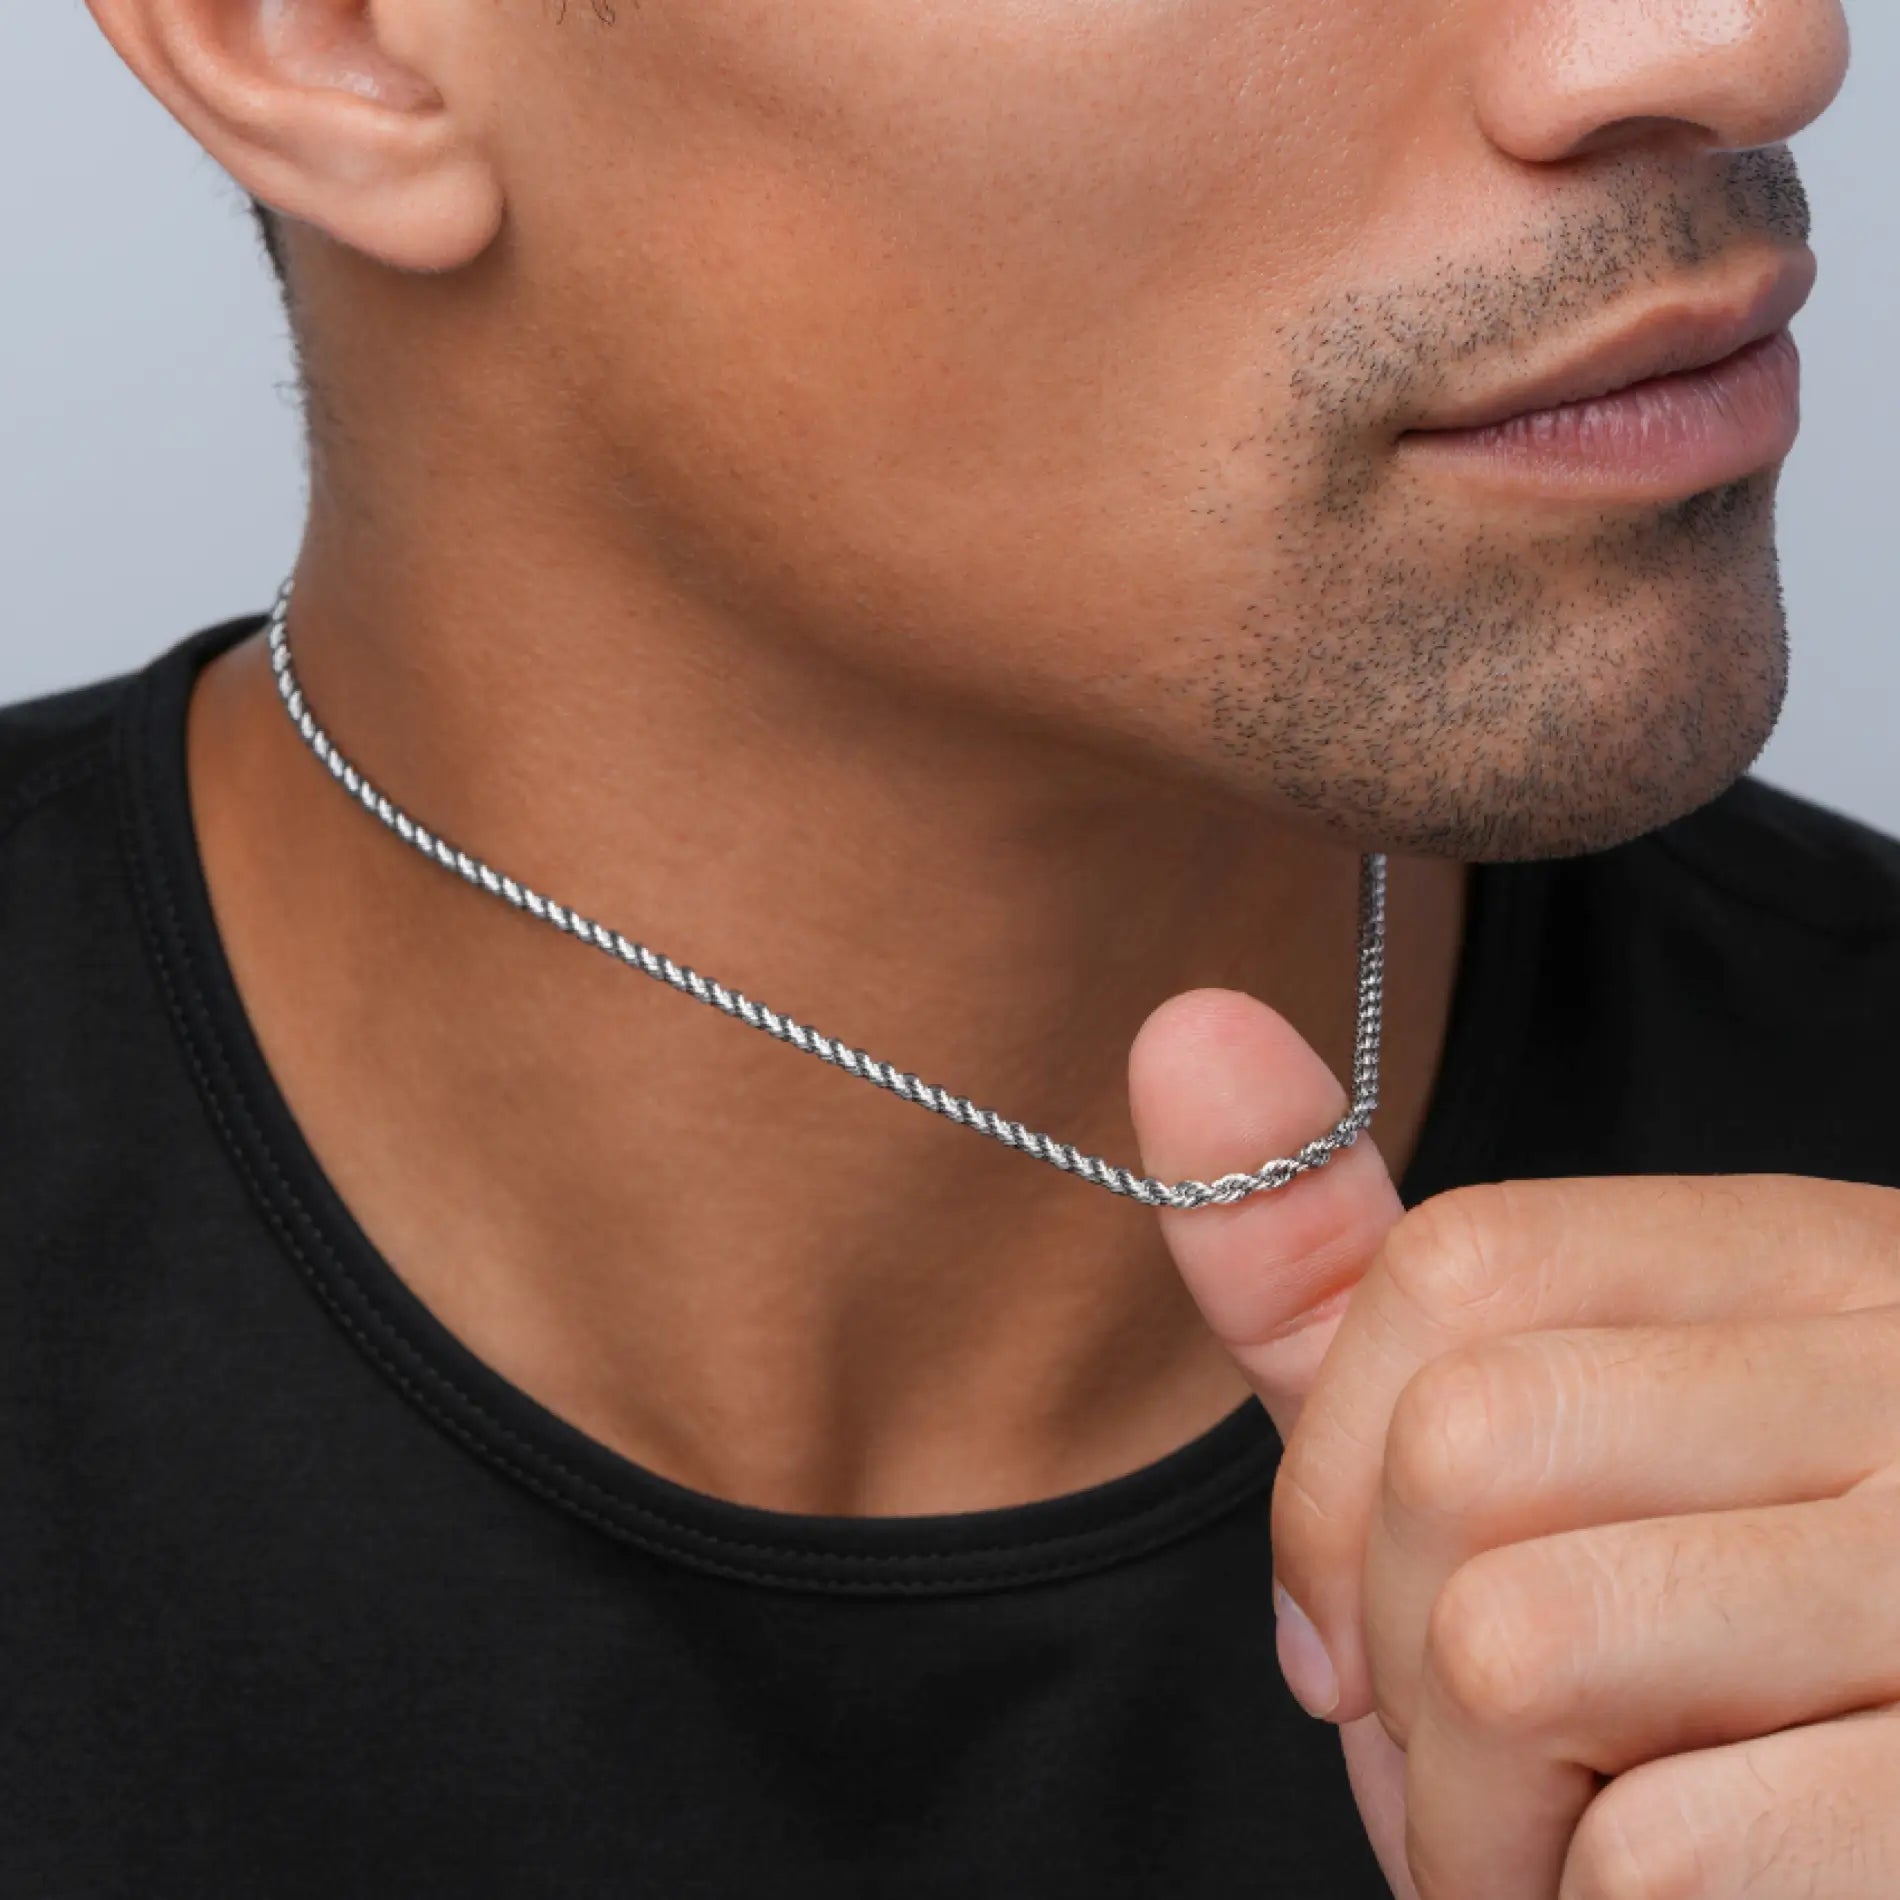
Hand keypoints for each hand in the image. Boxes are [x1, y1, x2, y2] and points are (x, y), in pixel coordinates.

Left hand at [1128, 988, 1899, 1899]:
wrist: (1867, 1870)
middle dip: (1394, 1660)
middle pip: (1468, 1444)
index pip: (1466, 1262)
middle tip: (1472, 1779)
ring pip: (1520, 1641)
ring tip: (1554, 1863)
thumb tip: (1186, 1026)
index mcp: (1817, 1268)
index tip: (1341, 1631)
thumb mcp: (1520, 1466)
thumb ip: (1343, 1292)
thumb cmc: (1691, 1700)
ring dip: (1469, 1822)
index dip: (1333, 1470)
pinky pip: (1652, 1859)